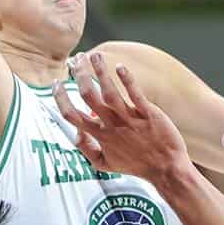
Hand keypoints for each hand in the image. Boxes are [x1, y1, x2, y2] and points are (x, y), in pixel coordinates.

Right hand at [59, 50, 191, 186]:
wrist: (166, 169)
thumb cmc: (137, 164)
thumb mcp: (105, 164)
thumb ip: (87, 149)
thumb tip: (76, 133)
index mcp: (100, 135)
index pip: (72, 115)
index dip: (60, 98)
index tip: (56, 83)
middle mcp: (112, 125)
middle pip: (88, 96)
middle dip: (80, 75)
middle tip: (78, 60)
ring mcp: (129, 118)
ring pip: (109, 91)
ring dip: (100, 71)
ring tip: (94, 56)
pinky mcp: (148, 113)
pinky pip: (135, 93)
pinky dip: (126, 79)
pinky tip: (120, 67)